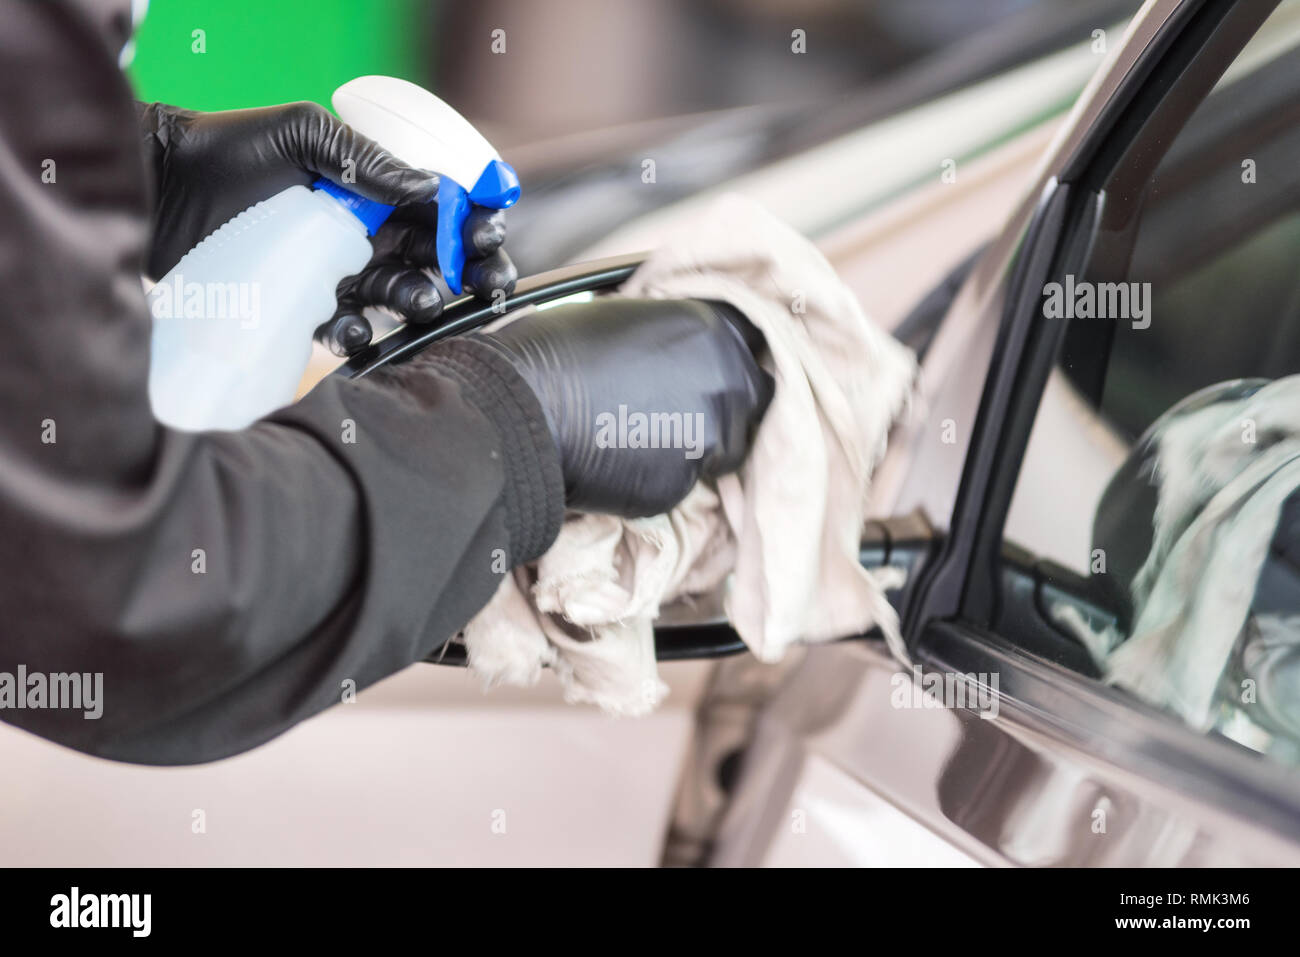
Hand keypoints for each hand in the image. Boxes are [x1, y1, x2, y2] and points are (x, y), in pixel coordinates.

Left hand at [137, 101, 515, 353]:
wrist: (157, 192)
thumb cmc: (225, 151)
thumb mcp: (300, 132)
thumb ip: (365, 159)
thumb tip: (433, 191)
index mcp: (372, 186)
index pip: (442, 205)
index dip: (475, 219)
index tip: (488, 232)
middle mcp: (363, 230)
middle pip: (436, 256)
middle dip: (468, 270)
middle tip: (482, 283)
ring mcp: (337, 272)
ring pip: (399, 295)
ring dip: (420, 302)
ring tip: (421, 302)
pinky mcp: (305, 308)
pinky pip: (347, 328)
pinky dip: (357, 334)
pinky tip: (352, 331)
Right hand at [477, 298, 774, 516]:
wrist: (521, 410)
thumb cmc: (555, 352)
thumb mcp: (627, 318)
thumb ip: (672, 337)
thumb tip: (677, 352)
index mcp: (713, 328)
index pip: (755, 342)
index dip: (734, 357)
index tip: (717, 368)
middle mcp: (725, 379)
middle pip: (754, 398)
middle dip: (727, 406)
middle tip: (679, 409)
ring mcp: (709, 434)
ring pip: (727, 447)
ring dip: (699, 445)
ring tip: (644, 435)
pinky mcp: (683, 483)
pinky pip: (685, 481)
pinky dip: (661, 475)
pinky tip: (621, 461)